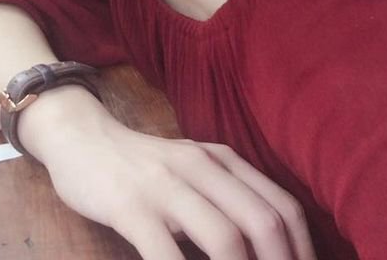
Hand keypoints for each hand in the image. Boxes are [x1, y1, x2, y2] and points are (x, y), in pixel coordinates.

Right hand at [43, 116, 315, 259]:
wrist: (83, 137)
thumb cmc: (144, 166)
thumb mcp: (194, 170)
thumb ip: (227, 198)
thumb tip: (269, 249)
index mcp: (225, 161)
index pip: (283, 208)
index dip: (303, 252)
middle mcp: (203, 167)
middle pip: (264, 222)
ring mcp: (167, 185)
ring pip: (224, 239)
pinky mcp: (131, 206)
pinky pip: (164, 255)